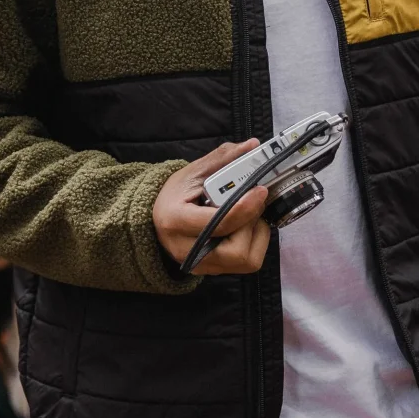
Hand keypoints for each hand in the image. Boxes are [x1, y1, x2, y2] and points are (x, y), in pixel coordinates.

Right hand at [153, 139, 270, 274]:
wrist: (158, 220)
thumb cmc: (175, 195)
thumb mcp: (193, 172)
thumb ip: (222, 159)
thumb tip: (252, 146)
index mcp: (176, 220)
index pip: (218, 222)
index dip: (245, 208)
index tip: (260, 190)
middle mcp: (187, 250)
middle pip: (236, 251)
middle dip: (251, 224)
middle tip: (252, 202)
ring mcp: (200, 265)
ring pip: (246, 261)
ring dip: (256, 234)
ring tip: (248, 214)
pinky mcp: (212, 271)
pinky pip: (246, 263)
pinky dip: (254, 242)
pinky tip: (245, 226)